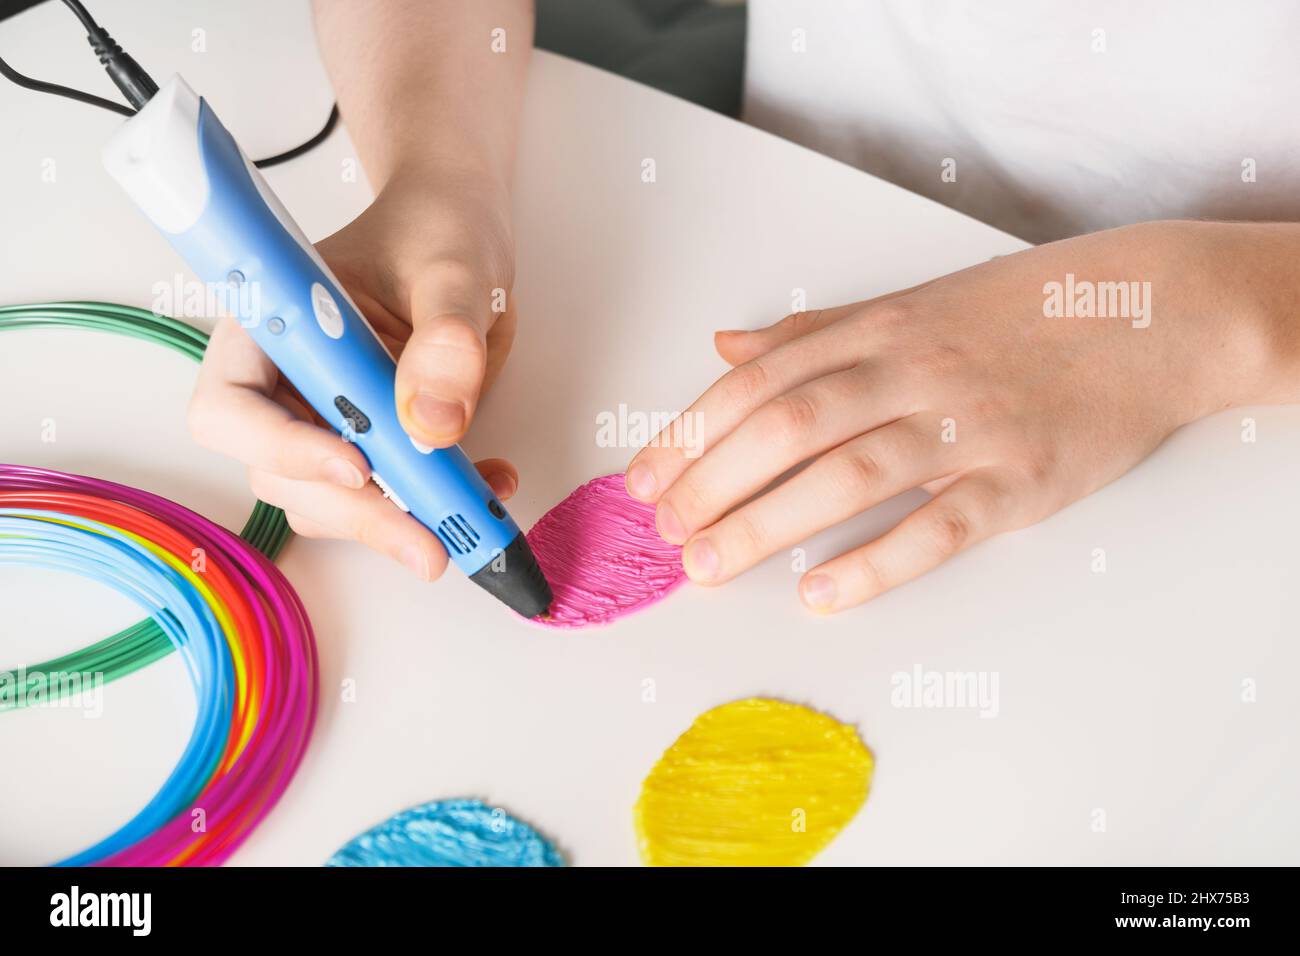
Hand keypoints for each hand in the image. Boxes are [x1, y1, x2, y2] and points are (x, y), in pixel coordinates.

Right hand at [188, 172, 519, 579]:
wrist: (463, 234)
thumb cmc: (437, 229)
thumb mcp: (455, 267)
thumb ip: (447, 336)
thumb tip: (433, 421)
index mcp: (268, 325)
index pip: (231, 408)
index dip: (281, 448)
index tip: (357, 465)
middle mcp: (283, 381)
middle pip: (280, 474)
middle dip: (356, 511)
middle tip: (429, 542)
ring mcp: (323, 418)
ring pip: (329, 501)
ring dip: (397, 522)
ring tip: (476, 509)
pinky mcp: (371, 444)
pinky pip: (386, 497)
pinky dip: (433, 509)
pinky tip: (485, 488)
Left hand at [626, 221, 1293, 612]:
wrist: (1150, 313)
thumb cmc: (1019, 314)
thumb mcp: (910, 304)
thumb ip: (814, 331)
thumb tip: (725, 345)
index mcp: (879, 329)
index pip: (761, 380)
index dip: (694, 432)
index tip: (648, 480)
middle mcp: (914, 371)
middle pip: (790, 426)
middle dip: (714, 482)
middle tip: (667, 532)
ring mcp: (970, 425)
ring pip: (850, 475)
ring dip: (768, 524)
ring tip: (712, 566)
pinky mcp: (1021, 480)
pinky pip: (938, 526)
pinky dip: (875, 562)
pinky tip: (820, 594)